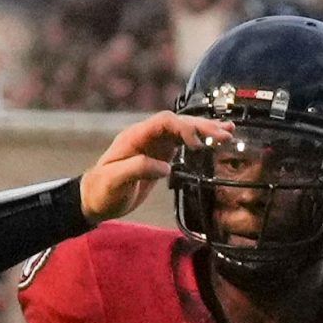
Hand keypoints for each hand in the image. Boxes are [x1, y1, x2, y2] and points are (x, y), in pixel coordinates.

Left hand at [78, 112, 231, 223]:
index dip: (184, 127)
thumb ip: (137, 169)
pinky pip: (183, 142)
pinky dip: (199, 140)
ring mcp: (154, 144)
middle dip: (202, 127)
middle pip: (178, 123)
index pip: (164, 122)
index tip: (199, 142)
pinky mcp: (160, 155)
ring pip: (183, 130)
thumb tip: (165, 167)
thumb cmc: (101, 192)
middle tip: (225, 135)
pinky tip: (215, 141)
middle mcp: (146, 136)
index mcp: (135, 137)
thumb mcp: (115, 182)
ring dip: (205, 130)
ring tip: (229, 132)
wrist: (94, 201)